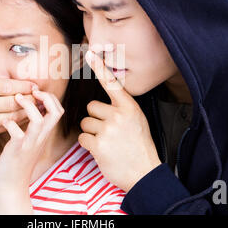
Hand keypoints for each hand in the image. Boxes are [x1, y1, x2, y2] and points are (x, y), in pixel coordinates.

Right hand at [0, 57, 38, 140]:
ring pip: (8, 117)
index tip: (33, 85)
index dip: (21, 86)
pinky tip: (26, 114)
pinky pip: (3, 127)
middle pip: (7, 103)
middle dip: (27, 99)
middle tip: (39, 95)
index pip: (2, 87)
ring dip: (26, 112)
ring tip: (37, 105)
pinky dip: (17, 121)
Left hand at [0, 88, 63, 213]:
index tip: (36, 92)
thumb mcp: (30, 139)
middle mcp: (41, 137)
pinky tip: (3, 121)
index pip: (59, 110)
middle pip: (56, 112)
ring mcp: (30, 144)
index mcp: (45, 133)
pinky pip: (17, 133)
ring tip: (16, 98)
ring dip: (28, 106)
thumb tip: (30, 106)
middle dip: (46, 96)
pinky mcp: (18, 150)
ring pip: (38, 120)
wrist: (12, 185)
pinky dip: (9, 123)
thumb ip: (33, 125)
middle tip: (31, 92)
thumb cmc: (18, 159)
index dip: (50, 97)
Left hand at [79, 50, 161, 191]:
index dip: (100, 68)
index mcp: (129, 107)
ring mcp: (108, 130)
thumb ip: (122, 108)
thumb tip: (105, 100)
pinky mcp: (98, 145)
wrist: (144, 173)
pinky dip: (88, 145)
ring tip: (107, 142)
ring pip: (85, 123)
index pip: (111, 84)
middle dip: (95, 119)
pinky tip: (101, 150)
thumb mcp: (137, 121)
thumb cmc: (139, 146)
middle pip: (91, 107)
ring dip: (92, 133)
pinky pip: (82, 138)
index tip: (90, 54)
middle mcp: (118, 115)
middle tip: (108, 131)